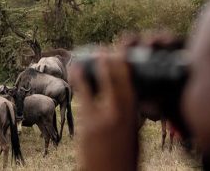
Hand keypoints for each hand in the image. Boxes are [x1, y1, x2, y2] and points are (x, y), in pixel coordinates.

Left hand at [69, 47, 138, 170]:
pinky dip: (79, 90)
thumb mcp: (135, 135)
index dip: (123, 64)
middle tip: (101, 49)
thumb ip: (131, 116)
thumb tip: (131, 100)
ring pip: (88, 89)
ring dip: (83, 74)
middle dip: (106, 62)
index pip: (127, 83)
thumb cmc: (126, 159)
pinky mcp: (84, 127)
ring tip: (77, 63)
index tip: (119, 51)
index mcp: (131, 116)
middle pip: (111, 80)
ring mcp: (97, 120)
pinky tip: (74, 83)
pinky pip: (81, 102)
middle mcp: (115, 115)